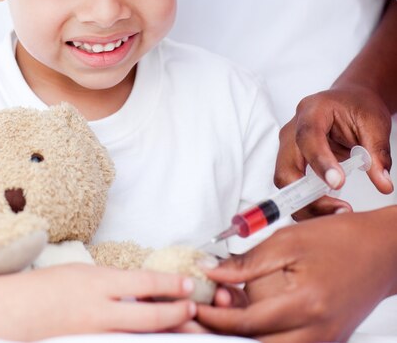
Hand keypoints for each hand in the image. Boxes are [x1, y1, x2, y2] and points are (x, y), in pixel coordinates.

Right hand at [0, 263, 195, 338]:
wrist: (7, 313)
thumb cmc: (42, 288)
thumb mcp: (78, 274)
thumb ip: (109, 284)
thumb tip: (138, 290)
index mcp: (96, 282)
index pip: (144, 283)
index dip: (170, 286)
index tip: (188, 286)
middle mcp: (98, 310)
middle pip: (148, 317)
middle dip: (176, 315)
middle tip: (194, 311)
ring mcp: (92, 333)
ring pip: (138, 337)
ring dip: (163, 332)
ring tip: (183, 329)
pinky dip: (137, 342)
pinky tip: (147, 340)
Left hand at [195, 208, 396, 341]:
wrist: (382, 251)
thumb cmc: (340, 239)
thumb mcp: (288, 240)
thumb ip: (248, 261)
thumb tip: (212, 271)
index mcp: (305, 304)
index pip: (246, 322)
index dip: (214, 315)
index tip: (193, 305)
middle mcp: (316, 332)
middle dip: (222, 333)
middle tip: (197, 317)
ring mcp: (324, 341)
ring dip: (242, 337)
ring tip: (220, 316)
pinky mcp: (327, 340)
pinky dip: (264, 336)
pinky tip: (249, 319)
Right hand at [275, 85, 392, 217]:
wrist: (348, 100)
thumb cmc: (357, 106)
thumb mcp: (374, 123)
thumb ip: (377, 152)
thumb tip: (383, 183)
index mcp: (312, 111)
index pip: (308, 136)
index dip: (320, 161)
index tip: (338, 183)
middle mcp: (293, 129)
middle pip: (287, 167)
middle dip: (307, 195)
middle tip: (340, 209)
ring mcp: (288, 147)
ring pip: (285, 182)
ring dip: (306, 204)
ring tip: (338, 213)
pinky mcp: (291, 162)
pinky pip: (292, 187)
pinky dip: (307, 204)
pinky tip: (330, 211)